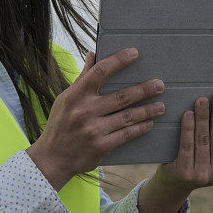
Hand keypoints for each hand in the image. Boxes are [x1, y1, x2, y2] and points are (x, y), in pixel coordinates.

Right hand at [26, 48, 165, 190]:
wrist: (51, 159)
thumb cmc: (60, 124)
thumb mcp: (66, 98)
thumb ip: (82, 77)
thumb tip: (93, 53)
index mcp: (76, 95)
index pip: (100, 72)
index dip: (118, 60)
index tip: (134, 53)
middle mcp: (85, 111)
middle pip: (121, 96)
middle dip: (144, 90)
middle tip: (160, 85)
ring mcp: (94, 129)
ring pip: (128, 116)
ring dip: (147, 111)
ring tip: (161, 106)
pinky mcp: (101, 146)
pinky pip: (126, 134)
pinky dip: (140, 128)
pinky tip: (149, 123)